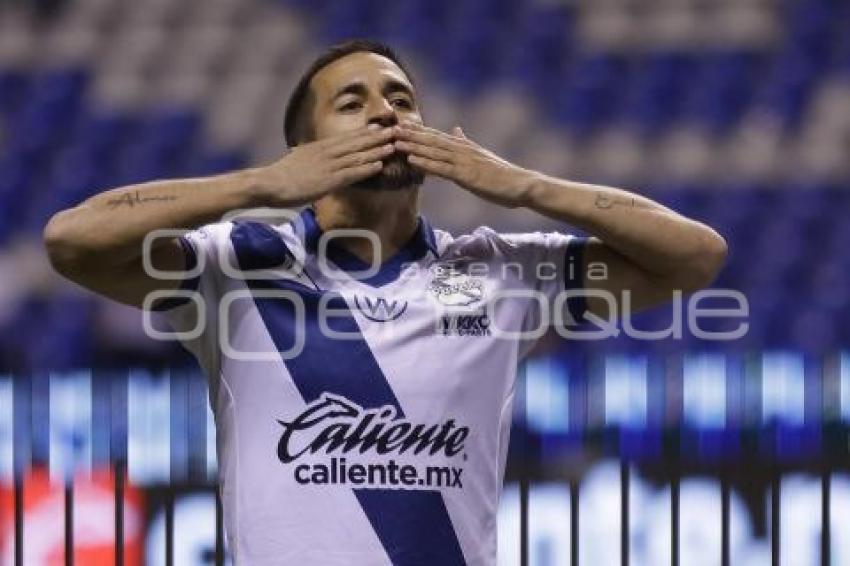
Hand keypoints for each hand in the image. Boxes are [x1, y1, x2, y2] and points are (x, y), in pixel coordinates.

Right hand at [257, 125, 396, 205]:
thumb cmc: (280, 175)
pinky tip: (379, 166)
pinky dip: (366, 168)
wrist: (269, 183)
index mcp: (320, 147)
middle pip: (356, 142)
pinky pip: (351, 173)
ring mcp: (328, 166)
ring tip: (394, 145)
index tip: (380, 127)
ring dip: (377, 150)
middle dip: (377, 136)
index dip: (365, 132)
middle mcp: (326, 153)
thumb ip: (305, 154)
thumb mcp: (295, 158)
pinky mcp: (328, 180)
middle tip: (396, 129)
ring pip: (358, 156)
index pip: (347, 138)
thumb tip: (303, 150)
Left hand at [393, 122, 535, 207]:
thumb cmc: (502, 175)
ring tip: (395, 141)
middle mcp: (462, 150)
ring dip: (413, 146)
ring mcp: (464, 162)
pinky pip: (442, 169)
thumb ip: (466, 142)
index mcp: (465, 146)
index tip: (401, 124)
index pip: (438, 136)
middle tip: (390, 127)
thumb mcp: (481, 155)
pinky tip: (412, 160)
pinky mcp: (466, 175)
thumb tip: (456, 129)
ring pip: (434, 152)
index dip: (419, 130)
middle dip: (411, 134)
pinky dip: (426, 163)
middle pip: (432, 140)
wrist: (521, 184)